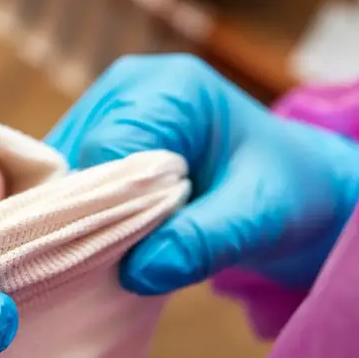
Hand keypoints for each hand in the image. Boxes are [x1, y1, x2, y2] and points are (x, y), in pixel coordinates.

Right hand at [46, 54, 358, 294]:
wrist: (296, 188)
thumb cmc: (285, 192)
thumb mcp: (257, 219)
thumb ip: (202, 241)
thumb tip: (138, 272)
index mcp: (170, 87)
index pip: (106, 146)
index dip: (106, 204)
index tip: (122, 253)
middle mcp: (128, 86)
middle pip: (75, 154)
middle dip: (91, 212)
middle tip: (116, 261)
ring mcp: (108, 108)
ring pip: (62, 170)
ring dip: (81, 216)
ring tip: (114, 253)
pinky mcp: (97, 136)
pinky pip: (68, 179)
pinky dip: (80, 214)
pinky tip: (103, 241)